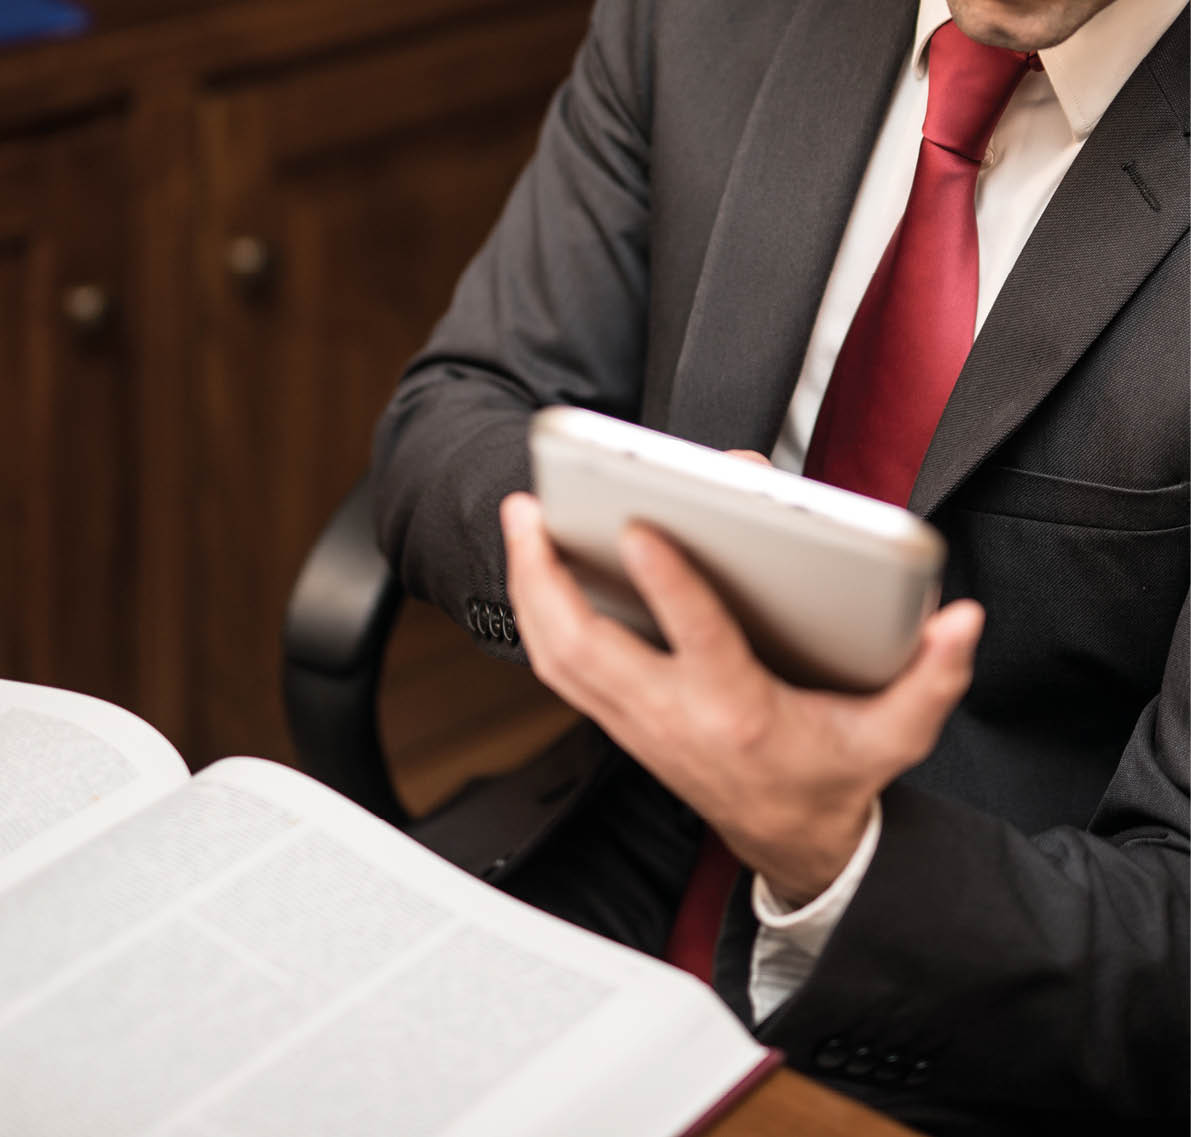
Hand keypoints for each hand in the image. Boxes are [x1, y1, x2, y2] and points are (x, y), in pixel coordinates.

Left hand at [500, 492, 982, 904]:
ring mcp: (638, 723)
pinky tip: (536, 575)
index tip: (640, 527)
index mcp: (740, 712)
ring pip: (559, 657)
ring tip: (520, 524)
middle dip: (545, 578)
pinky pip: (561, 669)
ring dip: (530, 590)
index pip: (698, 642)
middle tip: (528, 509)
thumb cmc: (834, 777)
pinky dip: (539, 618)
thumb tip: (959, 622)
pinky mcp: (623, 722)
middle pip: (586, 649)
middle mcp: (673, 718)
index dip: (668, 584)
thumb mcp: (897, 734)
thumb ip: (932, 677)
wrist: (793, 843)